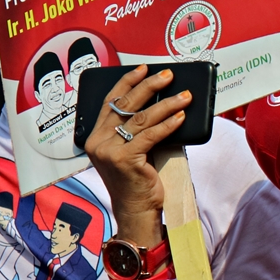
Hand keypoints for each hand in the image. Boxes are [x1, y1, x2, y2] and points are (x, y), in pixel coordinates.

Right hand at [83, 66, 188, 245]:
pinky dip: (168, 124)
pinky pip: (150, 136)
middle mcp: (97, 141)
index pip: (110, 101)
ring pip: (141, 118)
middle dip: (149, 86)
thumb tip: (159, 102)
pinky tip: (181, 117)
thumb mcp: (131, 150)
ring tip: (185, 96)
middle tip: (168, 75)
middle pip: (125, 105)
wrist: (135, 210)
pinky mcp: (124, 160)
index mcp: (94, 136)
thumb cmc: (136, 180)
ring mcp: (108, 151)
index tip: (143, 69)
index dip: (127, 82)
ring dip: (166, 104)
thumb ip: (134, 130)